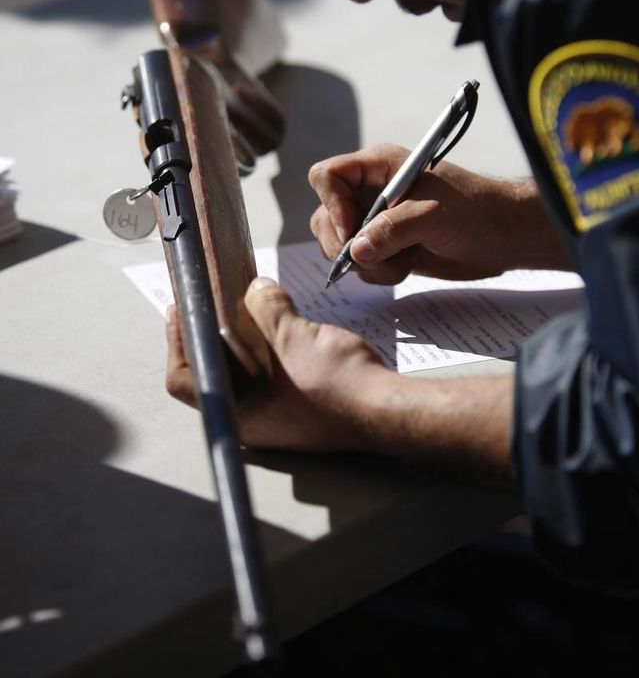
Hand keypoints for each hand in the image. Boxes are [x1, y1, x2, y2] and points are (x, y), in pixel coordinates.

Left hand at [164, 281, 393, 451]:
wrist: (390, 408)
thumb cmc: (340, 388)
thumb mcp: (294, 337)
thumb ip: (269, 308)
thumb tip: (256, 290)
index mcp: (239, 414)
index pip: (184, 380)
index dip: (177, 340)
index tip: (180, 309)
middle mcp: (253, 419)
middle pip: (215, 371)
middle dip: (213, 331)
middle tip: (211, 299)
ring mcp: (279, 414)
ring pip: (245, 370)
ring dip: (243, 336)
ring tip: (245, 302)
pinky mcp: (300, 404)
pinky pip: (272, 371)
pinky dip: (268, 345)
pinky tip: (279, 320)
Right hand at [309, 144, 568, 284]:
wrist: (506, 236)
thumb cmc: (477, 211)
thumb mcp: (433, 215)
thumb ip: (391, 230)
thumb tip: (355, 252)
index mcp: (379, 167)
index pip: (328, 176)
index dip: (332, 204)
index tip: (352, 231)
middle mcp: (371, 192)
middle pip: (325, 216)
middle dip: (344, 244)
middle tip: (373, 258)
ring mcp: (377, 221)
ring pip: (340, 246)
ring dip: (366, 263)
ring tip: (401, 262)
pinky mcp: (387, 247)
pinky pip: (361, 265)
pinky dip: (378, 273)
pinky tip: (408, 267)